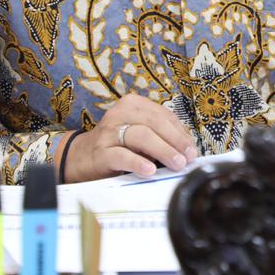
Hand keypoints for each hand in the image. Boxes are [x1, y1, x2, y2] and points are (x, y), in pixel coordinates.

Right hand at [62, 93, 198, 181]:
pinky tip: (149, 169)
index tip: (192, 149)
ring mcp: (109, 132)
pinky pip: (122, 156)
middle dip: (175, 140)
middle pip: (155, 123)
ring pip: (141, 136)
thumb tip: (188, 149)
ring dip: (163, 150)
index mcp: (133, 105)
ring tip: (177, 164)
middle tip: (189, 157)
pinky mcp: (101, 152)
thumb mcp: (139, 134)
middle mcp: (120, 114)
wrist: (82, 158)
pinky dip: (137, 162)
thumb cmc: (117, 145)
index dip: (181, 132)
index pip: (164, 115)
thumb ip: (160, 136)